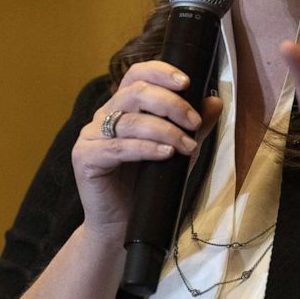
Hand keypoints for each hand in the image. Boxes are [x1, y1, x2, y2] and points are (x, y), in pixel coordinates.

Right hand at [70, 61, 222, 240]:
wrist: (122, 226)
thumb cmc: (147, 186)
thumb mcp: (178, 150)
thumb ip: (193, 126)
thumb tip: (214, 102)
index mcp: (123, 107)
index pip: (137, 75)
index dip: (160, 72)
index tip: (186, 82)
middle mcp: (104, 116)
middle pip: (135, 92)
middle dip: (171, 104)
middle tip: (193, 122)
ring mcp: (91, 136)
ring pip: (130, 120)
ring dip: (165, 130)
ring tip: (187, 146)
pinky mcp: (85, 157)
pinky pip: (118, 147)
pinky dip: (146, 148)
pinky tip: (166, 154)